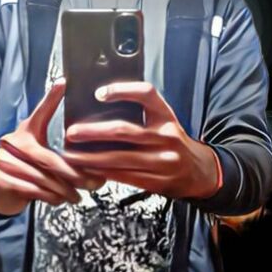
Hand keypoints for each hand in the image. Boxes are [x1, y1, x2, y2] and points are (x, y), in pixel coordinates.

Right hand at [0, 77, 106, 214]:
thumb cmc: (26, 165)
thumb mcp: (38, 148)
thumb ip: (56, 142)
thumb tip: (83, 131)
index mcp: (26, 131)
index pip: (40, 112)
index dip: (51, 98)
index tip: (63, 83)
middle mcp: (14, 143)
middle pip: (50, 159)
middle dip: (75, 174)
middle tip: (94, 182)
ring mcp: (6, 161)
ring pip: (45, 178)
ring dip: (66, 190)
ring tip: (79, 196)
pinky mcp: (3, 180)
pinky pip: (35, 190)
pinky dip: (52, 197)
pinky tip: (61, 199)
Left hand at [60, 81, 219, 199]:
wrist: (200, 172)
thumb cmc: (174, 143)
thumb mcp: (164, 122)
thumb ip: (141, 115)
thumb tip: (101, 109)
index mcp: (166, 117)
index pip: (146, 94)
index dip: (122, 90)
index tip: (99, 93)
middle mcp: (166, 136)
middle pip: (123, 131)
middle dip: (93, 132)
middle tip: (72, 132)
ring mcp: (162, 160)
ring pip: (119, 158)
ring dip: (91, 158)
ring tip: (71, 155)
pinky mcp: (157, 181)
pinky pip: (124, 176)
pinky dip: (103, 173)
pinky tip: (88, 169)